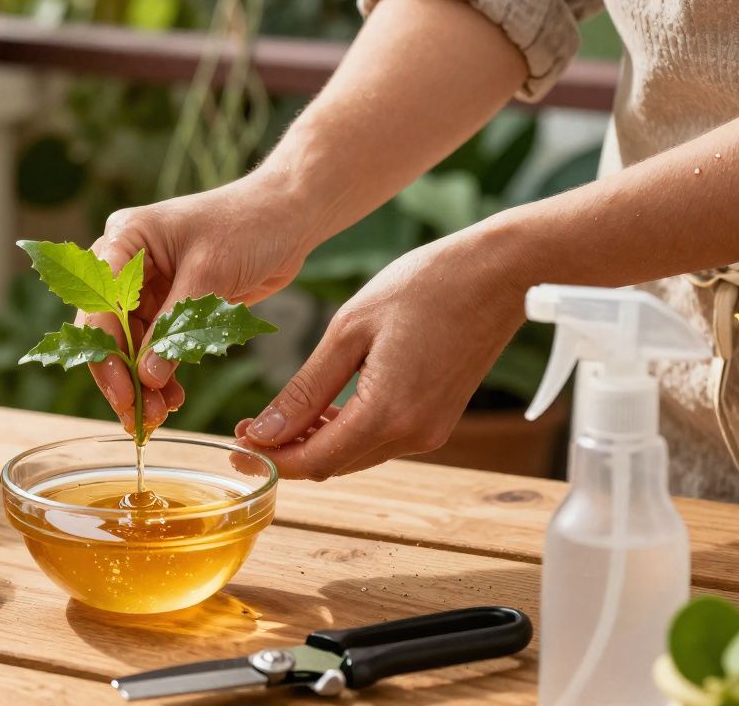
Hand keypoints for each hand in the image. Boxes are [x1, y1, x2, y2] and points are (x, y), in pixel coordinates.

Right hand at [81, 172, 317, 433]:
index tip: (124, 394)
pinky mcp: (170, 302)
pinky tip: (171, 396)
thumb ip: (174, 327)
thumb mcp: (209, 274)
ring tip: (159, 414)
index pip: (99, 305)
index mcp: (124, 240)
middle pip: (107, 329)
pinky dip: (162, 371)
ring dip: (142, 380)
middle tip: (138, 417)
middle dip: (122, 374)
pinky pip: (156, 344)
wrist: (288, 215)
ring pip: (131, 343)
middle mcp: (126, 262)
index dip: (106, 354)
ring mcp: (147, 285)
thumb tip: (147, 377)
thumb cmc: (249, 225)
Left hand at [235, 227, 527, 478]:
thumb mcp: (349, 331)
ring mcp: (430, 432)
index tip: (238, 442)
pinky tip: (323, 408)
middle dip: (289, 452)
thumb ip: (306, 388)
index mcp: (387, 414)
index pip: (314, 461)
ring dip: (316, 443)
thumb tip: (267, 430)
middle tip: (249, 428)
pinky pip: (379, 440)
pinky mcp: (438, 421)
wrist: (500, 274)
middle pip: (334, 465)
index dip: (271, 458)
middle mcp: (412, 435)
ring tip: (278, 416)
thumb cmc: (426, 287)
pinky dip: (346, 432)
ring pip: (355, 456)